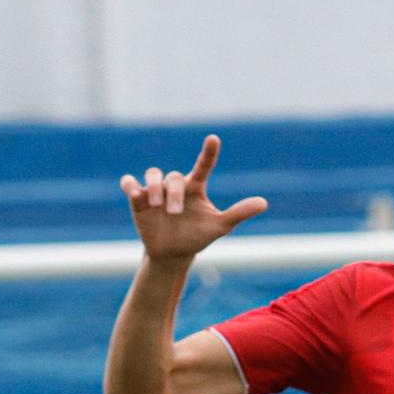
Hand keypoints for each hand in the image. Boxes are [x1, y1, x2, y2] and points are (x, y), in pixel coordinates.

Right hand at [119, 137, 267, 262]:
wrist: (173, 254)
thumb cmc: (197, 237)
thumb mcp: (219, 227)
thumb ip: (239, 213)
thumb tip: (264, 203)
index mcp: (195, 188)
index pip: (203, 166)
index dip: (208, 153)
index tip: (214, 139)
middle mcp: (175, 185)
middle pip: (174, 177)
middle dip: (174, 193)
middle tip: (176, 213)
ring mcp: (156, 191)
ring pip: (152, 174)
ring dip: (154, 187)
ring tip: (157, 205)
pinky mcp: (138, 199)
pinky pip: (129, 183)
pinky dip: (130, 184)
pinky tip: (134, 191)